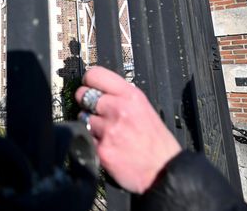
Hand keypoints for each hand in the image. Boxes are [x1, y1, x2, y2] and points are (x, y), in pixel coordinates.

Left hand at [75, 67, 180, 193]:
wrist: (164, 171)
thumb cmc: (156, 142)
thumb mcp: (143, 108)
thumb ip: (121, 96)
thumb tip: (98, 89)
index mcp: (131, 95)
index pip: (95, 74)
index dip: (88, 81)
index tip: (89, 87)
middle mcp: (118, 109)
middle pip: (82, 95)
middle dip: (85, 103)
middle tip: (95, 111)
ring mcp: (109, 129)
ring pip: (82, 117)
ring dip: (89, 124)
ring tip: (106, 132)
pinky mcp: (101, 148)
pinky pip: (85, 137)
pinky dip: (92, 141)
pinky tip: (107, 145)